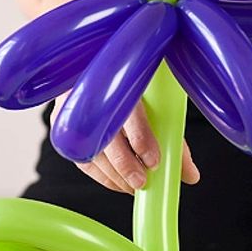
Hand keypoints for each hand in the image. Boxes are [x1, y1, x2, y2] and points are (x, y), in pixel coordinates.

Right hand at [51, 92, 199, 194]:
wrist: (96, 64)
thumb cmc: (133, 87)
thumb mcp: (158, 104)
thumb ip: (175, 140)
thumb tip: (190, 176)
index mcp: (121, 80)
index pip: (130, 112)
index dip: (142, 139)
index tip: (153, 161)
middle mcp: (92, 92)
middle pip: (105, 135)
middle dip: (124, 165)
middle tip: (141, 182)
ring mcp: (72, 106)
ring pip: (89, 150)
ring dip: (113, 175)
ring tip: (133, 186)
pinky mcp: (60, 121)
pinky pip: (78, 156)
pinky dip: (100, 174)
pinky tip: (117, 181)